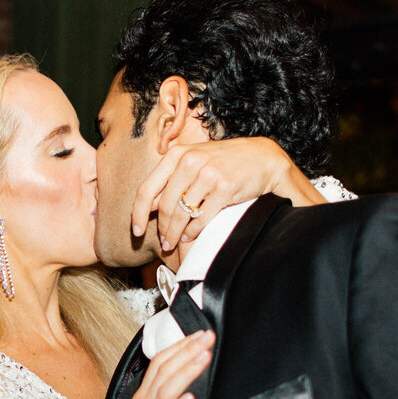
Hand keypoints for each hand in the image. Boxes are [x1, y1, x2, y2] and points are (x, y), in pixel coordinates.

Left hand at [131, 138, 326, 252]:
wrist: (261, 158)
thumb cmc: (223, 162)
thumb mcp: (194, 163)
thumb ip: (170, 181)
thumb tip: (150, 205)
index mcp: (177, 155)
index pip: (147, 189)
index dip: (138, 214)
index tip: (136, 231)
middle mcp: (190, 161)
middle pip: (165, 206)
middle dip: (162, 229)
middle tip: (164, 243)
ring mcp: (208, 174)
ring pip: (182, 214)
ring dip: (175, 234)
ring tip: (174, 243)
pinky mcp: (225, 187)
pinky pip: (201, 218)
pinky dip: (193, 232)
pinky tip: (190, 236)